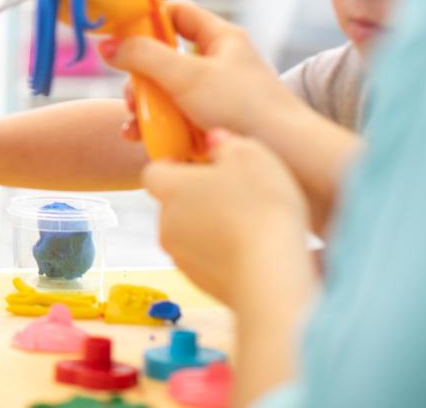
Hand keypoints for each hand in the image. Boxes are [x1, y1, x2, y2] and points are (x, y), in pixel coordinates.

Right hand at [101, 0, 302, 141]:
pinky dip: (157, 128)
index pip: (177, 13)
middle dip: (139, 77)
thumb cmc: (245, 109)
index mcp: (221, 39)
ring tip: (133, 125)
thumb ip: (143, 56)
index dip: (147, 20)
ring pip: (166, 92)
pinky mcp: (211, 125)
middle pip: (164, 57)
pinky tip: (142, 140)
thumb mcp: (187, 75)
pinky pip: (175, 119)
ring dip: (144, 107)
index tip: (122, 37)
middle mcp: (219, 64)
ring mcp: (215, 96)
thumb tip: (107, 44)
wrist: (289, 158)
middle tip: (131, 94)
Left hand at [143, 129, 310, 305]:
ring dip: (211, 227)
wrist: (270, 275)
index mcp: (169, 188)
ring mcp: (181, 257)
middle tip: (234, 193)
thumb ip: (226, 143)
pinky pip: (207, 261)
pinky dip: (223, 254)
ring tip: (249, 223)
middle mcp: (166, 224)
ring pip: (189, 234)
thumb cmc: (259, 208)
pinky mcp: (201, 284)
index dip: (177, 166)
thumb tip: (215, 141)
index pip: (155, 171)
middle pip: (173, 204)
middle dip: (198, 197)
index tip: (202, 164)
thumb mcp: (250, 156)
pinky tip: (254, 250)